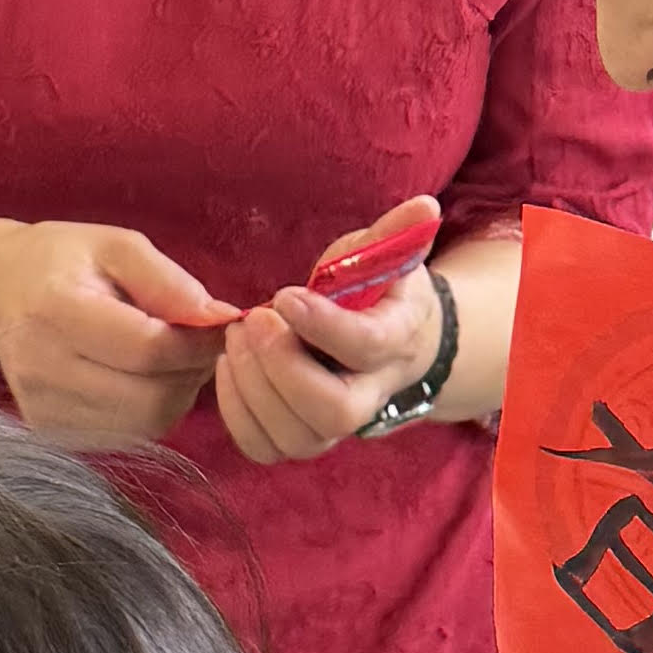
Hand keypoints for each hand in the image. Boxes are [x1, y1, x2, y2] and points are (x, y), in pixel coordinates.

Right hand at [0, 219, 230, 447]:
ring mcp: (43, 408)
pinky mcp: (51, 431)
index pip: (147, 350)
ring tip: (171, 359)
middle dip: (191, 374)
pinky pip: (126, 435)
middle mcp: (43, 368)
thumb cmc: (60, 260)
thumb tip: (220, 319)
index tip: (220, 326)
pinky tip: (142, 378)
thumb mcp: (116, 246)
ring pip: (144, 424)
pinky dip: (150, 410)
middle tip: (200, 345)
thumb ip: (169, 281)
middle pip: (149, 399)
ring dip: (176, 394)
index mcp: (56, 311)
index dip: (198, 344)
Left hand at [208, 251, 440, 467]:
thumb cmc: (375, 289)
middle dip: (282, 368)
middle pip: (334, 410)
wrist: (383, 338)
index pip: (368, 347)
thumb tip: (425, 205)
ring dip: (253, 387)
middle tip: (252, 320)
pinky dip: (236, 412)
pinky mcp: (301, 437)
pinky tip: (228, 367)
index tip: (284, 295)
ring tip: (235, 337)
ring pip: (296, 436)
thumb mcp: (384, 255)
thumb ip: (396, 233)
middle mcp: (372, 393)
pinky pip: (264, 447)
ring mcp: (336, 425)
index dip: (324, 326)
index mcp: (397, 338)